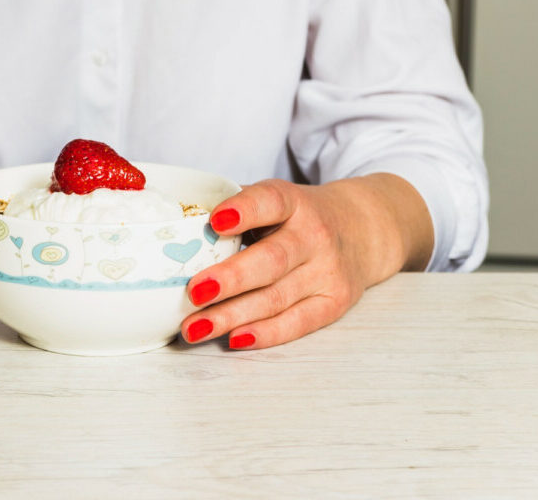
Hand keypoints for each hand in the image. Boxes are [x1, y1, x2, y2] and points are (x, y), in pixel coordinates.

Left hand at [181, 174, 433, 349]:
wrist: (362, 228)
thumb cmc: (297, 216)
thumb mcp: (274, 198)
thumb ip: (234, 207)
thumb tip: (175, 224)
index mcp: (293, 202)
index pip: (270, 202)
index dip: (244, 210)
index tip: (214, 222)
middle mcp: (314, 235)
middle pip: (272, 260)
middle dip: (231, 279)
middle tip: (193, 292)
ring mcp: (327, 271)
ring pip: (277, 298)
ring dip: (232, 316)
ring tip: (194, 327)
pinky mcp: (334, 302)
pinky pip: (297, 323)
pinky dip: (265, 333)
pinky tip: (234, 338)